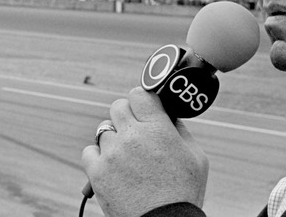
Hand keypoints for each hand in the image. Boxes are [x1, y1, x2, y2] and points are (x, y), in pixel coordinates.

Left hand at [81, 87, 208, 216]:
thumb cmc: (183, 193)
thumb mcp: (196, 157)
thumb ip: (180, 130)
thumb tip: (169, 116)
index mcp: (157, 128)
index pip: (139, 93)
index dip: (142, 100)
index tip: (144, 108)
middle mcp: (132, 136)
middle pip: (118, 107)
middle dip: (127, 116)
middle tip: (135, 131)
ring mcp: (112, 154)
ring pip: (104, 129)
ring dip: (114, 138)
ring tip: (127, 156)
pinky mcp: (97, 172)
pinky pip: (89, 151)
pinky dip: (98, 156)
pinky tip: (111, 166)